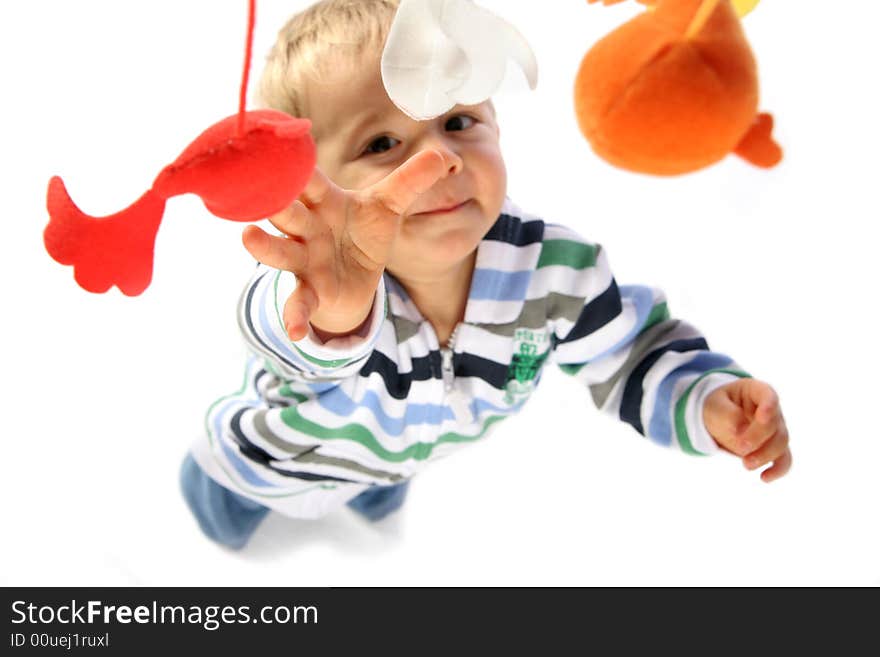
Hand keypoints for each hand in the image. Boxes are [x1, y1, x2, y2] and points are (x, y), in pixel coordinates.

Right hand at [242, 150, 447, 340]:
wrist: (356, 280)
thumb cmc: (363, 233)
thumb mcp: (389, 207)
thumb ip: (411, 182)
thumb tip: (443, 156)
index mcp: (325, 201)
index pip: (310, 180)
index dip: (295, 167)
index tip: (277, 147)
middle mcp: (308, 227)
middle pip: (288, 212)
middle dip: (276, 203)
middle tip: (260, 191)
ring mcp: (305, 259)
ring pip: (282, 251)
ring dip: (266, 247)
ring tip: (248, 238)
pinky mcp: (311, 290)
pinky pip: (299, 303)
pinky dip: (294, 317)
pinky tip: (295, 332)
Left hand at [703, 378, 791, 482]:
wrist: (718, 418)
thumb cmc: (717, 406)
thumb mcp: (715, 405)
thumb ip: (727, 414)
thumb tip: (740, 430)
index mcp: (756, 392)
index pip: (768, 395)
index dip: (769, 406)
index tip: (762, 417)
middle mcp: (771, 410)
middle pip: (775, 425)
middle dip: (759, 437)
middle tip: (741, 446)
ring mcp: (775, 430)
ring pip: (781, 443)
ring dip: (766, 455)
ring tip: (747, 464)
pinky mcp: (773, 448)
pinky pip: (784, 460)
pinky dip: (777, 470)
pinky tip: (764, 478)